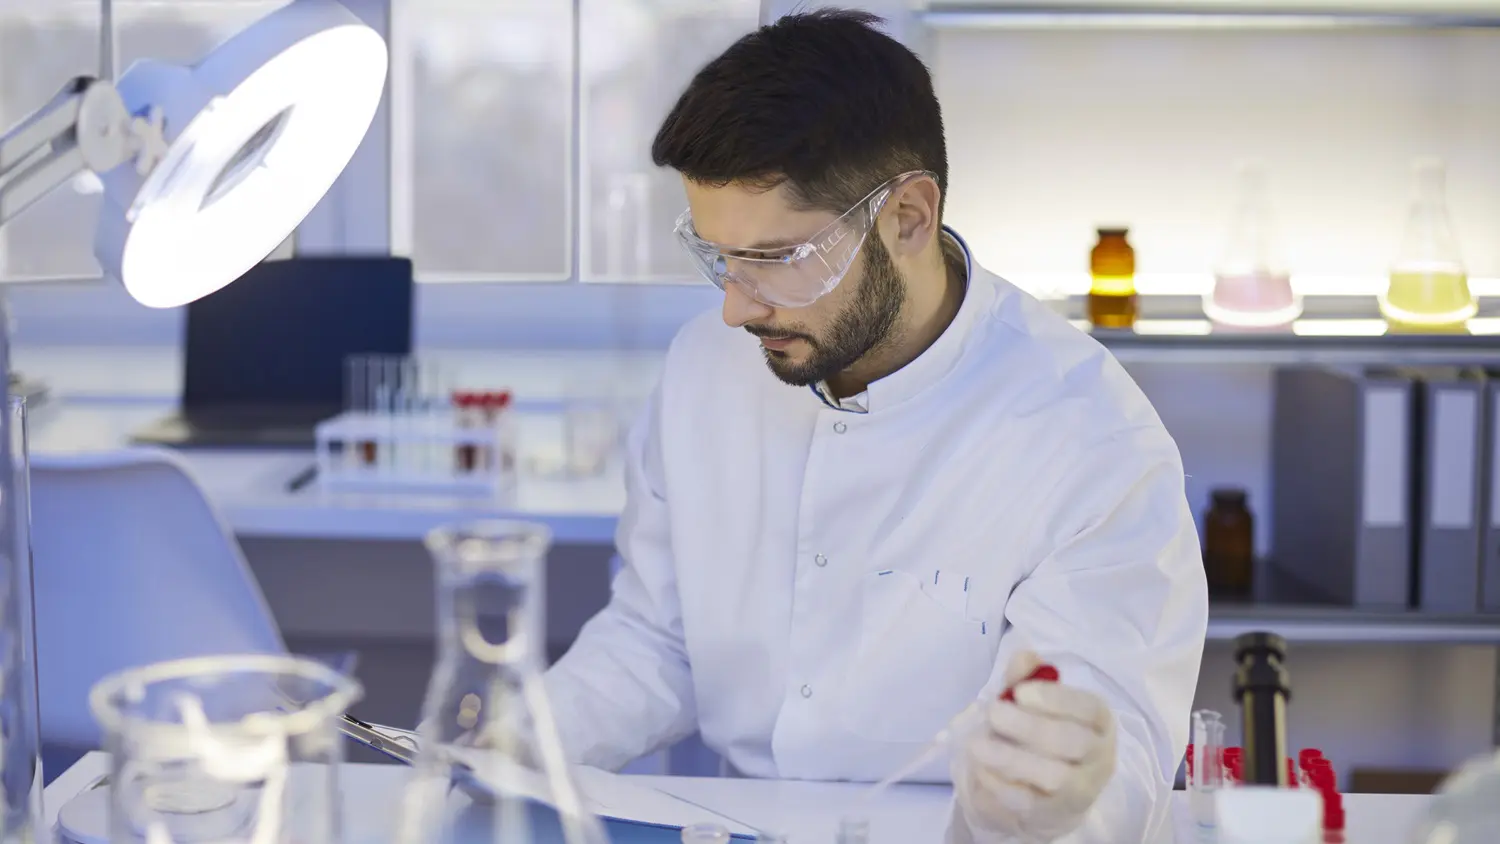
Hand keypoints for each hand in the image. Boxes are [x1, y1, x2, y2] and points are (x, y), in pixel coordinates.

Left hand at [952, 650, 1116, 841]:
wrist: (1048, 792)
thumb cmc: (1045, 735)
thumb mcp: (1036, 704)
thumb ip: (1028, 680)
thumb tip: (1024, 656)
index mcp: (1098, 721)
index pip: (1090, 708)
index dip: (1056, 698)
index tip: (1020, 691)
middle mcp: (1099, 756)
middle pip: (1073, 742)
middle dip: (1030, 726)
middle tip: (993, 713)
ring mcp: (1080, 789)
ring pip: (1054, 776)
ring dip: (1011, 758)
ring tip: (977, 745)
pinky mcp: (1054, 814)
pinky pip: (1030, 802)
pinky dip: (1002, 785)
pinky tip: (981, 769)